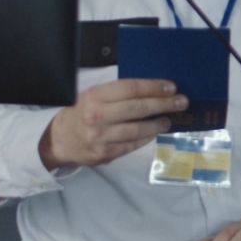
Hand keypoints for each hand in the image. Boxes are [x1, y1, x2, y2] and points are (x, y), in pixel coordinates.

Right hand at [38, 78, 184, 169]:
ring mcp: (101, 137)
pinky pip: (132, 145)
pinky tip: (154, 132)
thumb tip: (154, 90)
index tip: (172, 87)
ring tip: (169, 119)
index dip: (154, 87)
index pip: (131, 88)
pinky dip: (146, 137)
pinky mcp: (105, 154)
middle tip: (182, 102)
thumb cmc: (82, 112)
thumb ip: (118, 93)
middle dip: (164, 104)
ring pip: (138, 130)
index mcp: (95, 96)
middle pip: (138, 108)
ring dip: (158, 123)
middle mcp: (97, 116)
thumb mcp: (94, 95)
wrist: (59, 140)